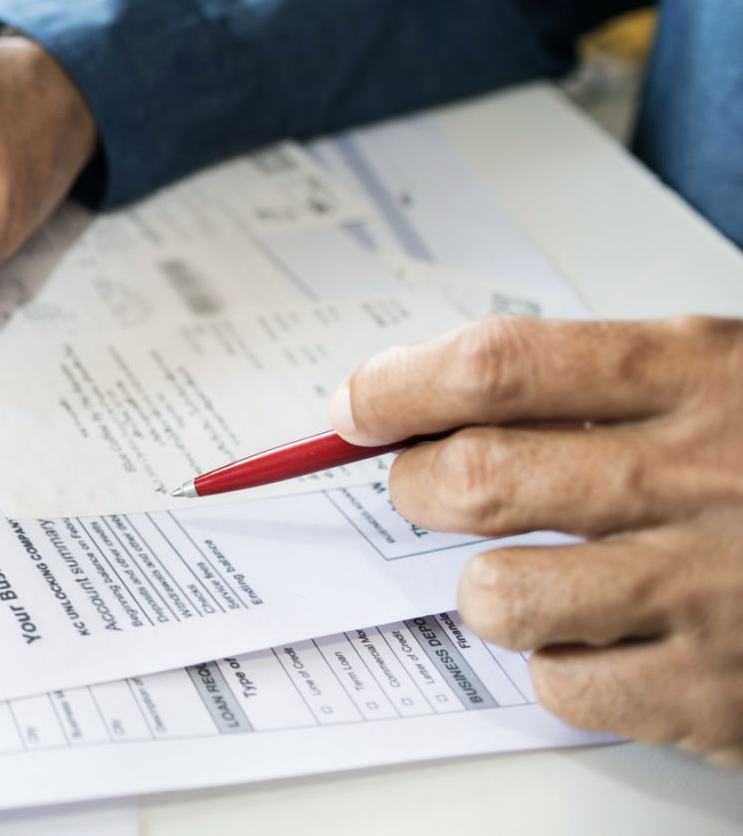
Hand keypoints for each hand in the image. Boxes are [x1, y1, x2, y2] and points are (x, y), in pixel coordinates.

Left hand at [330, 314, 742, 764]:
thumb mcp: (734, 376)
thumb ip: (600, 382)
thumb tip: (424, 395)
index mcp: (702, 374)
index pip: (502, 366)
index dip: (399, 387)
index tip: (353, 408)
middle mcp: (702, 477)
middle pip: (477, 479)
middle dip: (414, 487)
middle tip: (422, 490)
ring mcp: (715, 590)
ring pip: (500, 594)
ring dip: (486, 587)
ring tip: (531, 573)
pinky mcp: (722, 691)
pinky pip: (564, 687)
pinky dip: (558, 669)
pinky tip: (604, 641)